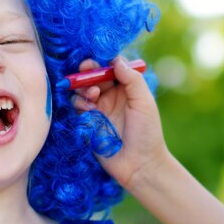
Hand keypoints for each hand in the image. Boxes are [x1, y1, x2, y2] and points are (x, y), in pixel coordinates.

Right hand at [71, 57, 168, 188]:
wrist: (139, 165)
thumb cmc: (147, 133)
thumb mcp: (144, 102)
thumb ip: (132, 79)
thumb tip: (115, 59)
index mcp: (127, 88)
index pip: (111, 67)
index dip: (102, 61)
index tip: (97, 59)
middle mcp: (111, 96)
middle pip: (94, 75)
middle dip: (88, 71)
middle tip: (85, 69)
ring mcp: (98, 109)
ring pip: (82, 89)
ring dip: (84, 87)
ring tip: (93, 95)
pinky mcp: (87, 122)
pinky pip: (77, 106)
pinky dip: (80, 103)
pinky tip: (89, 110)